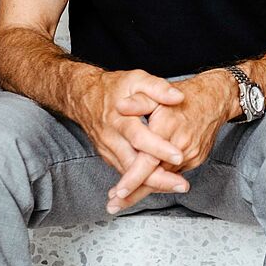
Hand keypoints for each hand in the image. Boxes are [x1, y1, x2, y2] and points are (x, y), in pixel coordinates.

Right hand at [69, 67, 188, 191]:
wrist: (83, 95)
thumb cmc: (115, 87)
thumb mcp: (137, 79)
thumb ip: (157, 88)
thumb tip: (178, 97)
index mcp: (120, 119)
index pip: (140, 138)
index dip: (159, 149)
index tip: (180, 156)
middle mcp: (111, 138)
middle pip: (134, 164)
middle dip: (157, 178)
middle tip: (181, 185)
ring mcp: (107, 149)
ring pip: (129, 173)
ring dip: (151, 184)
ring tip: (177, 186)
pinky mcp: (108, 155)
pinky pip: (125, 171)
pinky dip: (141, 181)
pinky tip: (161, 184)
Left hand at [106, 70, 234, 211]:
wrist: (214, 99)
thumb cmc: (184, 96)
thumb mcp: (157, 94)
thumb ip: (138, 102)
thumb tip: (119, 106)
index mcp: (167, 129)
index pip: (148, 161)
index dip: (132, 178)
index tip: (118, 191)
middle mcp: (180, 145)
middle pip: (155, 177)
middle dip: (133, 194)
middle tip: (112, 206)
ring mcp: (191, 154)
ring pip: (164, 178)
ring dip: (144, 189)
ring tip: (122, 199)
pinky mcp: (196, 159)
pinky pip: (174, 174)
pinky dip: (160, 181)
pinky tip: (144, 186)